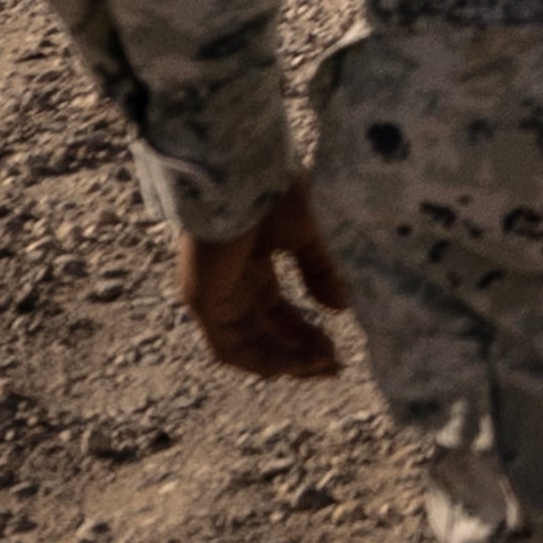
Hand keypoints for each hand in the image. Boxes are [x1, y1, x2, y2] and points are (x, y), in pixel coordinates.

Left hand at [179, 182, 354, 378]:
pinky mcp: (202, 300)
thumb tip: (340, 308)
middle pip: (264, 332)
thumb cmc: (273, 192)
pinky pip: (229, 346)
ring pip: (249, 344)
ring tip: (321, 366)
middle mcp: (231, 283)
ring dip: (285, 360)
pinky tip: (293, 364)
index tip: (337, 351)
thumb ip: (319, 271)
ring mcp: (213, 293)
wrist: (243, 176)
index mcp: (252, 263)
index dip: (306, 333)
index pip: (277, 311)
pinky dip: (261, 359)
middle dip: (299, 352)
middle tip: (334, 367)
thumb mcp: (308, 233)